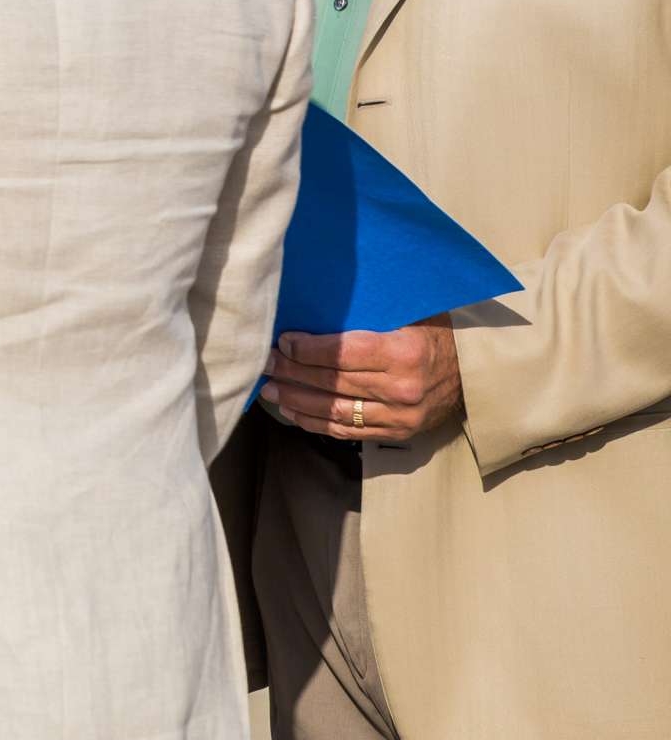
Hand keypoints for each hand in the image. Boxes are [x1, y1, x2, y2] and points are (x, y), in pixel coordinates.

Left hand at [261, 316, 460, 441]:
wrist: (476, 373)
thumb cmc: (437, 333)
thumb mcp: (411, 313)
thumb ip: (370, 313)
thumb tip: (317, 304)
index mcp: (405, 353)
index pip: (343, 353)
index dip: (307, 349)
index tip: (282, 341)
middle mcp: (402, 389)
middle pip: (334, 383)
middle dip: (292, 373)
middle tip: (264, 364)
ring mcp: (400, 417)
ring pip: (336, 412)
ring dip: (297, 401)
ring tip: (270, 390)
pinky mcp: (396, 434)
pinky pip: (348, 432)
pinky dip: (317, 423)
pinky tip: (293, 413)